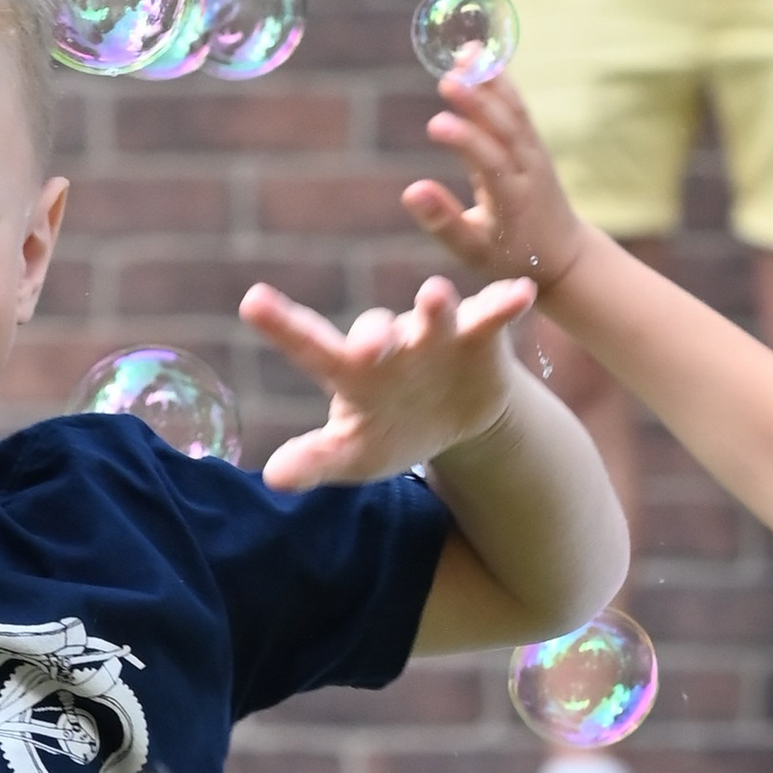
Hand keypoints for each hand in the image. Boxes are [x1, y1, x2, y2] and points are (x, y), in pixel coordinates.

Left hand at [241, 271, 533, 491]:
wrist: (457, 422)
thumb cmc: (392, 430)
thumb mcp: (356, 454)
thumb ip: (317, 460)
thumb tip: (274, 477)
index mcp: (351, 369)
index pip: (310, 345)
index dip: (282, 324)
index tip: (252, 301)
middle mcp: (391, 341)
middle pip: (376, 329)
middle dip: (374, 335)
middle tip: (368, 347)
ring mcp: (437, 333)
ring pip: (434, 312)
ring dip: (437, 305)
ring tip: (437, 296)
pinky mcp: (482, 334)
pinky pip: (493, 314)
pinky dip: (505, 304)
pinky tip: (520, 294)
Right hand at [401, 72, 592, 307]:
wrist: (562, 254)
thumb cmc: (508, 256)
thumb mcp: (471, 251)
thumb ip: (443, 222)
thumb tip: (411, 191)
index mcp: (512, 200)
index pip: (489, 164)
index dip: (465, 143)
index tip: (436, 125)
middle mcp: (528, 170)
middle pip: (504, 130)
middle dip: (477, 103)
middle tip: (448, 79)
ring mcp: (534, 153)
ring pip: (513, 112)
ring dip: (490, 82)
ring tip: (465, 54)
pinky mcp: (533, 143)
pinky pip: (517, 106)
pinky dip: (499, 80)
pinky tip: (479, 56)